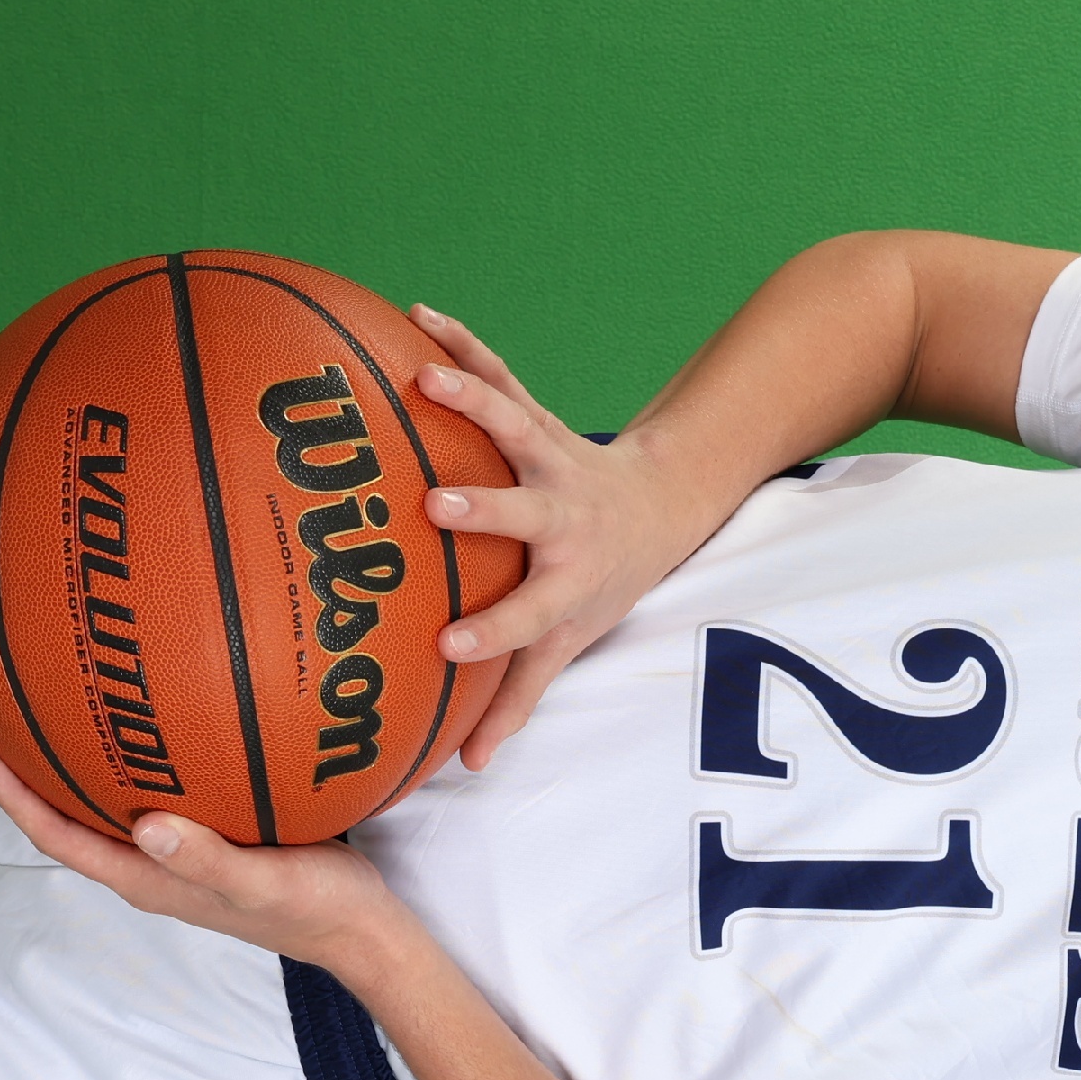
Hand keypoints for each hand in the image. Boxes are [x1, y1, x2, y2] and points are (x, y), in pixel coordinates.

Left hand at [0, 722, 425, 986]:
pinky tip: (141, 725)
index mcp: (146, 878)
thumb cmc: (313, 908)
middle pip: (61, 817)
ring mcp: (175, 854)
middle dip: (18, 771)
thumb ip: (206, 859)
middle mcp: (148, 865)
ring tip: (39, 711)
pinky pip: (145, 795)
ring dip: (61, 766)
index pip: (54, 833)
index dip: (8, 790)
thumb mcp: (263, 882)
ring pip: (98, 807)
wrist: (361, 930)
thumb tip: (147, 823)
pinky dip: (124, 762)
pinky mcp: (206, 839)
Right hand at [405, 304, 745, 768]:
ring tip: (420, 374)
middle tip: (437, 505)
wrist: (664, 502)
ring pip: (513, 425)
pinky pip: (500, 375)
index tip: (446, 644)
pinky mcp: (538, 416)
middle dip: (484, 509)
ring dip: (471, 398)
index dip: (491, 633)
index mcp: (566, 582)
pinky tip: (416, 314)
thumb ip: (518, 697)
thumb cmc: (603, 583)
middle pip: (524, 513)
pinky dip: (462, 343)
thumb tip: (468, 766)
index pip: (527, 616)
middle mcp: (562, 519)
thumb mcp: (572, 640)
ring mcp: (550, 460)